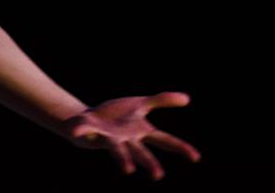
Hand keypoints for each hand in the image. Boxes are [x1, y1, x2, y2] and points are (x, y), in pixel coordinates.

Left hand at [59, 92, 201, 180]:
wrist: (89, 118)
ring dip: (122, 159)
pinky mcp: (90, 131)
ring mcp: (108, 138)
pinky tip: (78, 133)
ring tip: (128, 170)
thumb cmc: (118, 115)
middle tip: (158, 175)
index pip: (164, 140)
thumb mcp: (141, 104)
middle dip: (148, 162)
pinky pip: (84, 130)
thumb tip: (188, 98)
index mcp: (140, 132)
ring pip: (115, 149)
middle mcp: (126, 139)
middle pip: (140, 151)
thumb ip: (162, 100)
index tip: (196, 157)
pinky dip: (81, 131)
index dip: (180, 148)